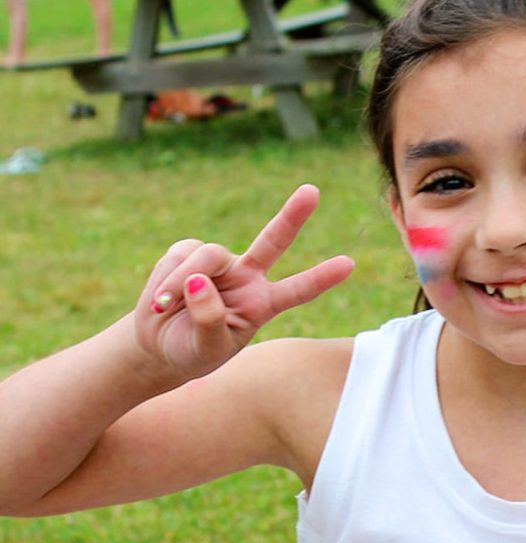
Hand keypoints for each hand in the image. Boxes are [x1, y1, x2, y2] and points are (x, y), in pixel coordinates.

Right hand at [135, 185, 352, 380]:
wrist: (158, 345)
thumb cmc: (191, 352)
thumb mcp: (204, 350)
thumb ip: (209, 320)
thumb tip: (200, 281)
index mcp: (262, 304)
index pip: (298, 290)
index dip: (321, 278)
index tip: (349, 264)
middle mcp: (247, 278)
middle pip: (274, 241)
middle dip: (292, 216)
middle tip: (313, 191)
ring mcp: (220, 262)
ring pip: (207, 256)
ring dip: (180, 283)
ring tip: (164, 307)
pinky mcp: (190, 253)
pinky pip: (179, 257)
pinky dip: (165, 279)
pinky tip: (160, 300)